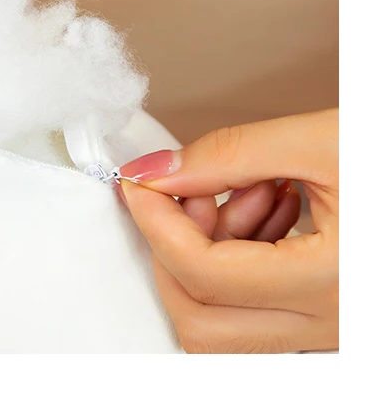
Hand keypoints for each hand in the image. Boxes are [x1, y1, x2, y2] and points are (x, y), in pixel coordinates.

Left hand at [117, 109, 337, 352]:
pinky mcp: (327, 324)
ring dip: (209, 258)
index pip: (204, 272)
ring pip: (222, 328)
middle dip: (176, 250)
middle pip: (200, 320)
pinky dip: (237, 267)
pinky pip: (253, 319)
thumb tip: (155, 172)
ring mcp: (331, 335)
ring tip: (251, 192)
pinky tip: (270, 212)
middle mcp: (334, 327)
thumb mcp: (322, 141)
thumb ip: (228, 156)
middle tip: (194, 190)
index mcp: (337, 283)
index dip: (156, 222)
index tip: (139, 182)